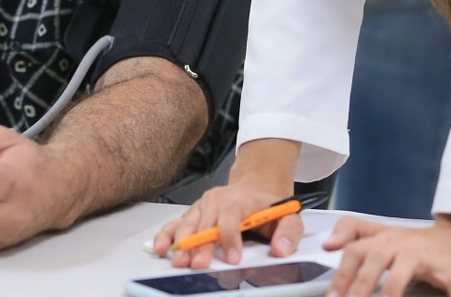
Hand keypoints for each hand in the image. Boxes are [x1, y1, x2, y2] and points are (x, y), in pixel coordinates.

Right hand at [151, 178, 303, 268]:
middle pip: (206, 223)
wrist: (256, 186)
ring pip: (188, 224)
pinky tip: (161, 247)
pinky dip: (167, 235)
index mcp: (240, 199)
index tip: (233, 258)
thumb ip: (288, 233)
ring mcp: (202, 206)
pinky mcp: (193, 213)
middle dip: (201, 246)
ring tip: (179, 260)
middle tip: (199, 264)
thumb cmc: (268, 204)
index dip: (230, 237)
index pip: (231, 215)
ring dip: (182, 243)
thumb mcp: (287, 215)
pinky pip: (177, 223)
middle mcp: (217, 199)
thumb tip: (280, 248)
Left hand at [321, 214, 450, 296]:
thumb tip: (328, 244)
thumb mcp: (388, 235)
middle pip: (376, 258)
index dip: (342, 274)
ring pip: (406, 268)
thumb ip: (355, 234)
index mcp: (388, 239)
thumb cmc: (425, 244)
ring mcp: (433, 258)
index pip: (356, 251)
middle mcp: (406, 245)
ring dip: (391, 289)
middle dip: (360, 284)